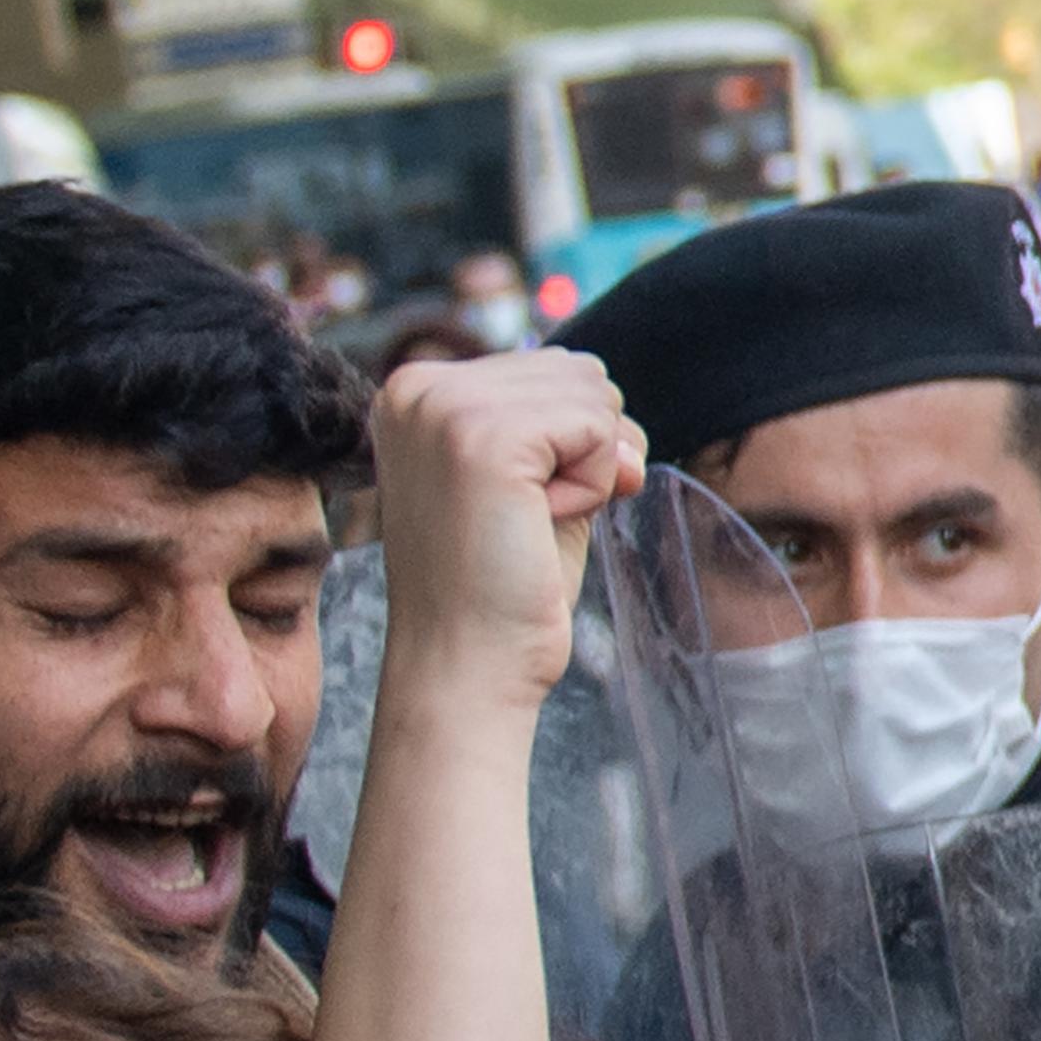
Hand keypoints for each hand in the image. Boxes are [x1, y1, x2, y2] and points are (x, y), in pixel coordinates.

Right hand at [370, 349, 646, 712]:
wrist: (465, 671)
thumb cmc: (500, 592)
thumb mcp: (529, 484)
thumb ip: (562, 429)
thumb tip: (623, 423)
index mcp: (416, 392)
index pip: (548, 369)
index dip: (570, 446)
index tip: (516, 512)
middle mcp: (419, 388)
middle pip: (577, 371)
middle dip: (584, 452)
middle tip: (524, 524)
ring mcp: (445, 408)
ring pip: (593, 394)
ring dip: (589, 470)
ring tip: (527, 525)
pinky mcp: (483, 436)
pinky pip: (598, 428)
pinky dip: (592, 486)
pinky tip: (538, 527)